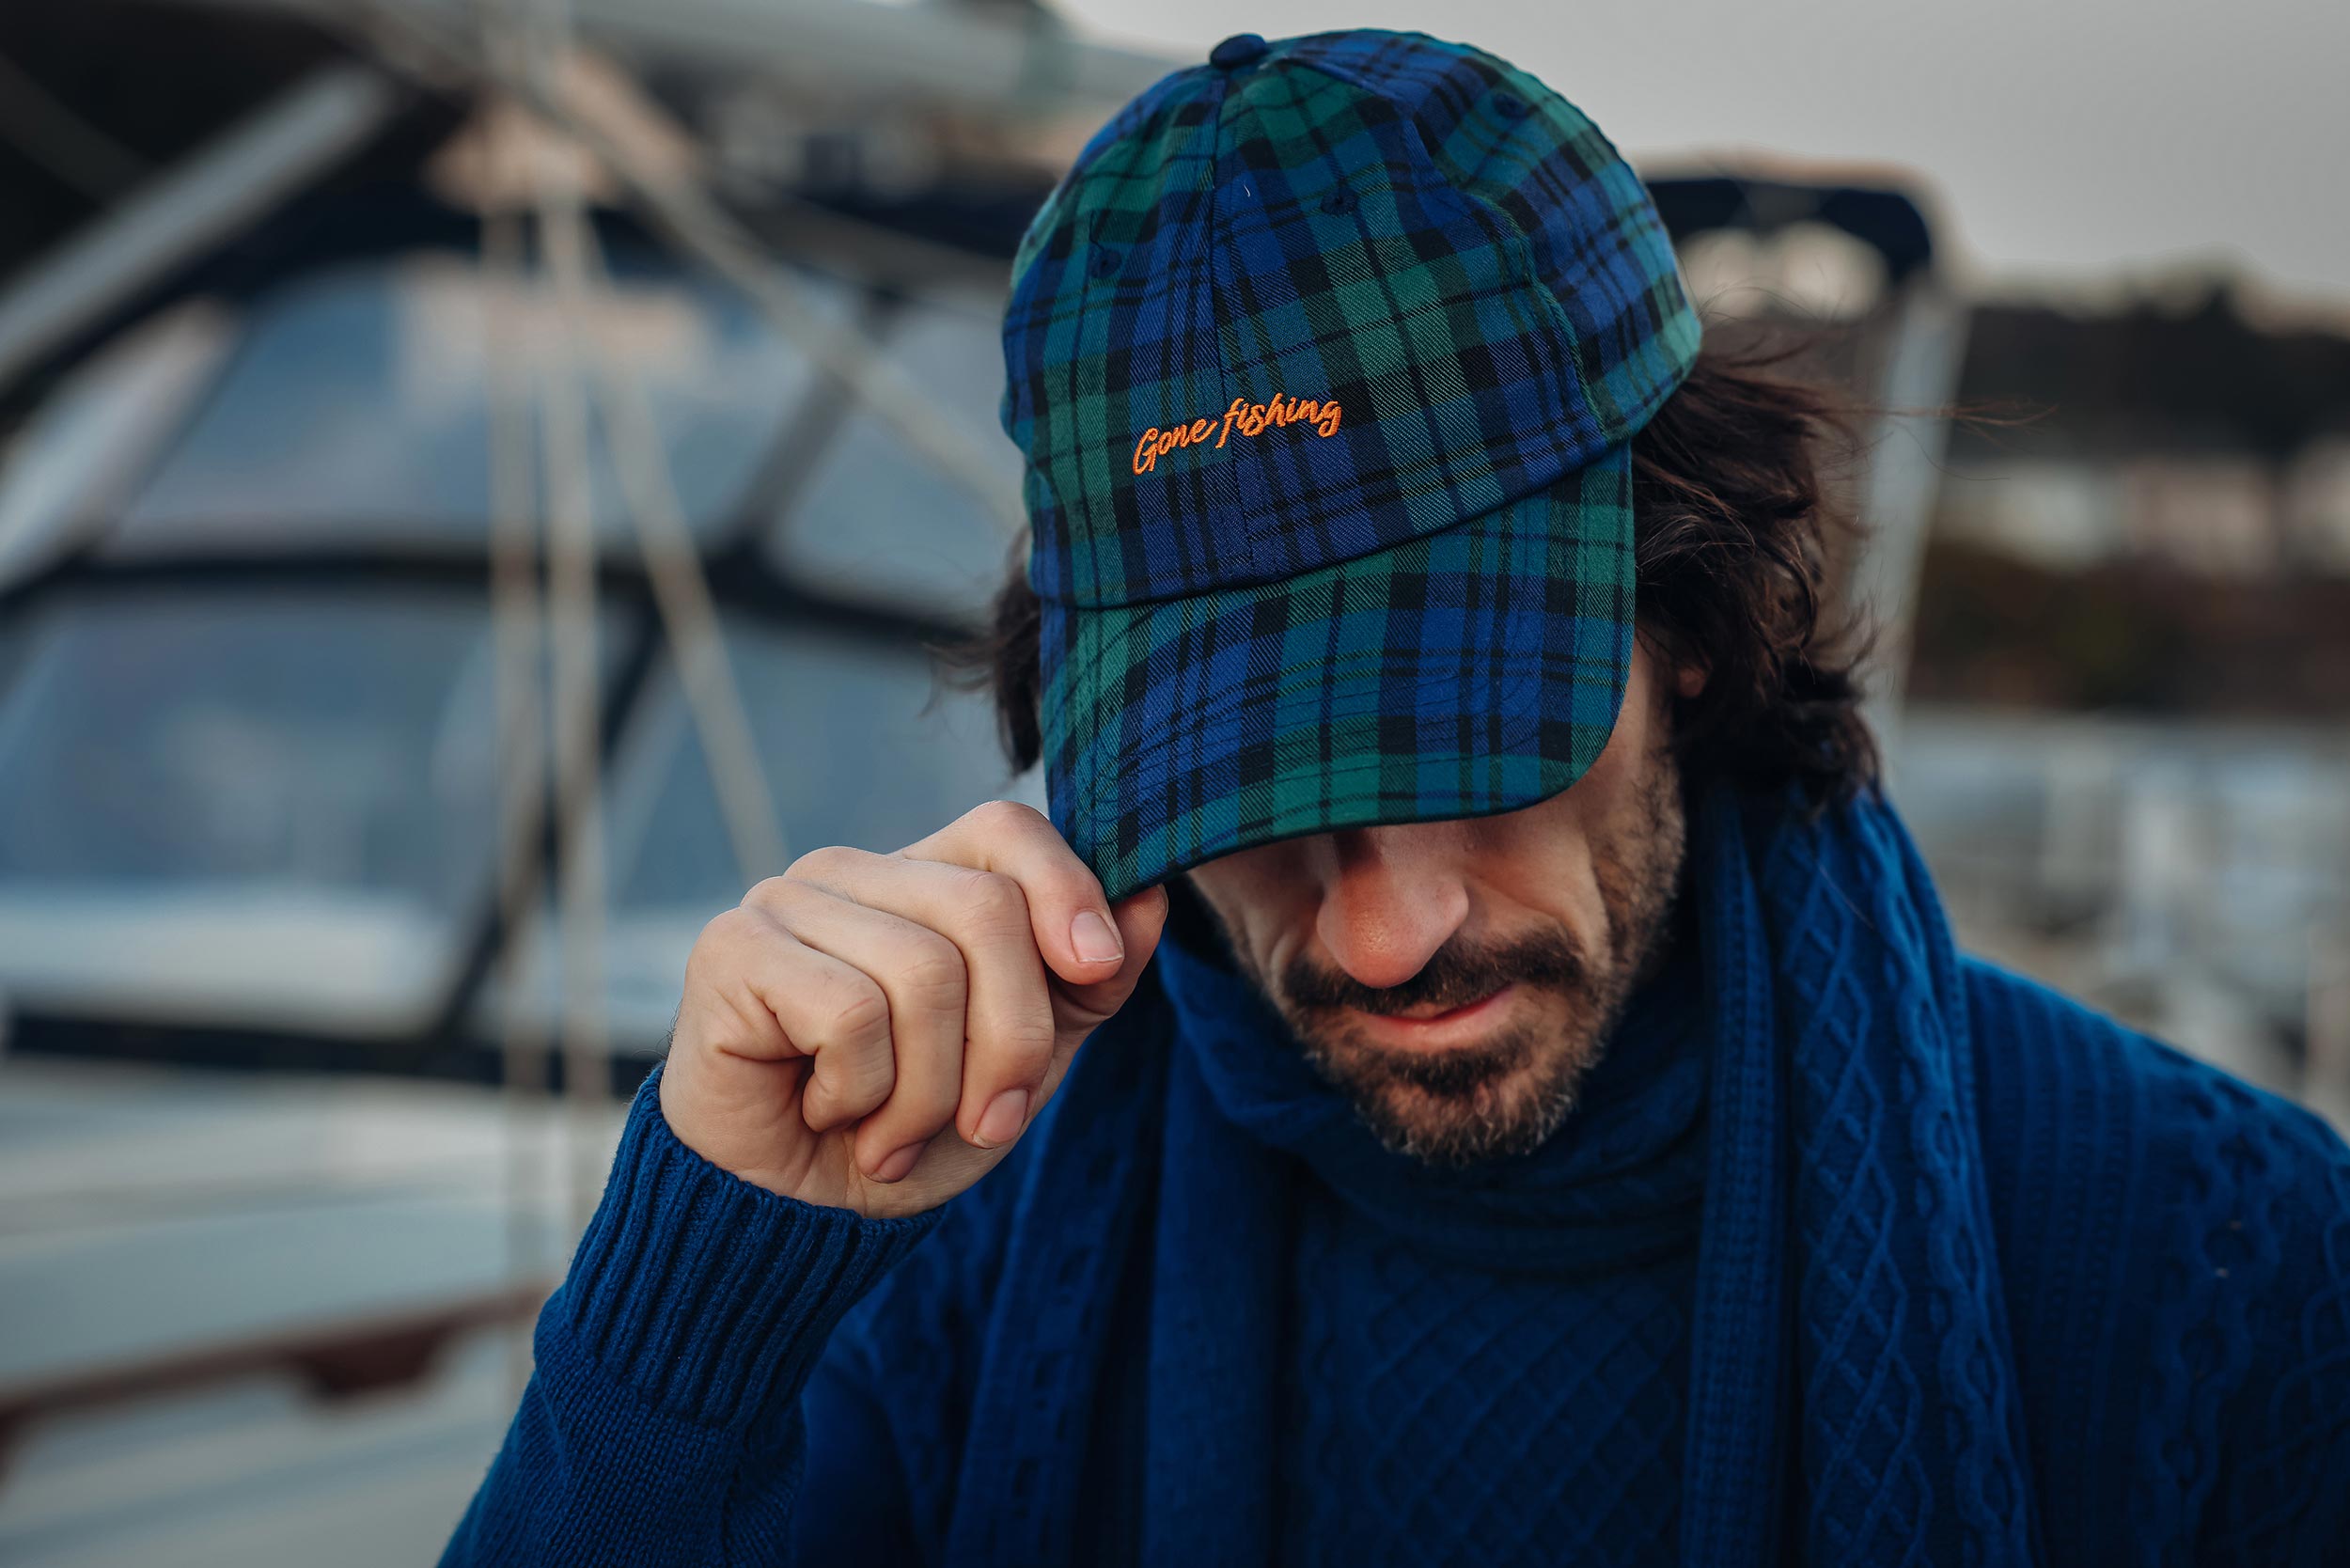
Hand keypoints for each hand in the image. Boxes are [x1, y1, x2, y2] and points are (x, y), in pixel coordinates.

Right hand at [657, 800, 1169, 1217]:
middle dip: (1011, 1039)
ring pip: (923, 972)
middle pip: (985, 908)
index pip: (1007, 829)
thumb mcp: (1024, 1064)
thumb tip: (1151, 899)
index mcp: (921, 879)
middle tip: (985, 1123)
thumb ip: (1087, 983)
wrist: (797, 1222)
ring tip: (892, 1134)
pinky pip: (849, 1013)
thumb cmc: (906, 1133)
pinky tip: (829, 1115)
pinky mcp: (734, 950)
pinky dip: (861, 1094)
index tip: (1095, 971)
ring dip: (929, 1091)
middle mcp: (851, 872)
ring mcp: (787, 902)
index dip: (1067, 890)